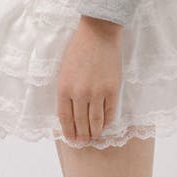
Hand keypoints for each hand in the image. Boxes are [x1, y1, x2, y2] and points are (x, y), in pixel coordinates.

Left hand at [56, 15, 121, 142]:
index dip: (68, 131)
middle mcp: (79, 93)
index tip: (72, 139)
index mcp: (64, 88)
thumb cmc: (78, 50)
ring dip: (95, 132)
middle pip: (80, 123)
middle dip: (82, 135)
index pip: (64, 118)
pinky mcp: (112, 89)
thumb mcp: (64, 71)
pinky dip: (107, 121)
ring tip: (94, 137)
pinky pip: (110, 112)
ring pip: (95, 121)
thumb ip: (66, 92)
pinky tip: (105, 124)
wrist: (98, 34)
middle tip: (84, 142)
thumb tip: (70, 113)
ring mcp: (97, 92)